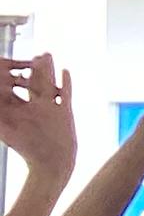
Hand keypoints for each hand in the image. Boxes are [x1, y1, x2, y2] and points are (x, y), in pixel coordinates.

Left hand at [0, 56, 74, 173]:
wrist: (52, 162)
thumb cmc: (27, 149)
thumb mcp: (6, 128)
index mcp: (18, 111)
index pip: (12, 89)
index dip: (8, 77)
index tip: (4, 65)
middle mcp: (34, 108)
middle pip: (30, 83)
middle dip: (28, 68)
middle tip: (25, 53)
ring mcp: (50, 109)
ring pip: (48, 84)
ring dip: (47, 69)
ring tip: (45, 55)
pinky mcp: (64, 112)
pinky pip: (66, 93)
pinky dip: (65, 82)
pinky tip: (66, 70)